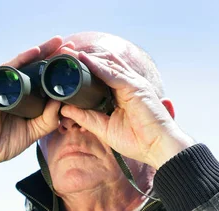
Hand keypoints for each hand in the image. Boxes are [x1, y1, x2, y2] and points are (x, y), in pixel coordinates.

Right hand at [0, 36, 71, 190]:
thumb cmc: (3, 143)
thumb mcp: (33, 131)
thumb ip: (48, 120)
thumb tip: (63, 103)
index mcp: (21, 96)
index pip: (40, 77)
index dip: (55, 68)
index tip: (74, 59)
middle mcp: (11, 87)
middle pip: (33, 65)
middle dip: (51, 53)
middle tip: (70, 44)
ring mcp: (0, 85)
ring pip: (23, 63)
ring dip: (40, 51)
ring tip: (57, 42)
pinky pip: (8, 69)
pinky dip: (22, 59)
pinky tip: (35, 52)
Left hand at [59, 49, 193, 168]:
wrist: (156, 148)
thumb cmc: (137, 141)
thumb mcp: (104, 129)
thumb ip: (86, 117)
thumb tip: (64, 109)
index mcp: (119, 94)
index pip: (98, 77)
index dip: (82, 70)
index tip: (63, 68)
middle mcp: (125, 85)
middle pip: (102, 66)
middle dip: (82, 60)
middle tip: (62, 55)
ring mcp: (131, 84)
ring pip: (106, 65)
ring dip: (87, 59)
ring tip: (68, 53)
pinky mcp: (135, 87)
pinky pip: (114, 73)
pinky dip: (98, 66)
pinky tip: (85, 60)